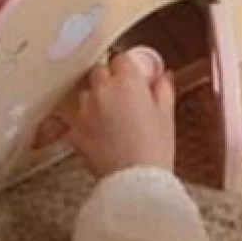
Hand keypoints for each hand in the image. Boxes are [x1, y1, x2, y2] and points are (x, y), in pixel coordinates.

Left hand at [67, 53, 176, 177]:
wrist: (135, 182)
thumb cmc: (154, 149)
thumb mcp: (166, 116)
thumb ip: (163, 89)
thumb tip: (164, 76)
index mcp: (127, 83)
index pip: (121, 58)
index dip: (128, 67)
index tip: (133, 75)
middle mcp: (102, 92)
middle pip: (100, 71)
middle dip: (110, 79)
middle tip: (123, 96)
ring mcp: (85, 111)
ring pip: (86, 94)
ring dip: (96, 99)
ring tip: (112, 118)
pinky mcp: (75, 131)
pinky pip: (79, 118)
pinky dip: (88, 122)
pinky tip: (102, 135)